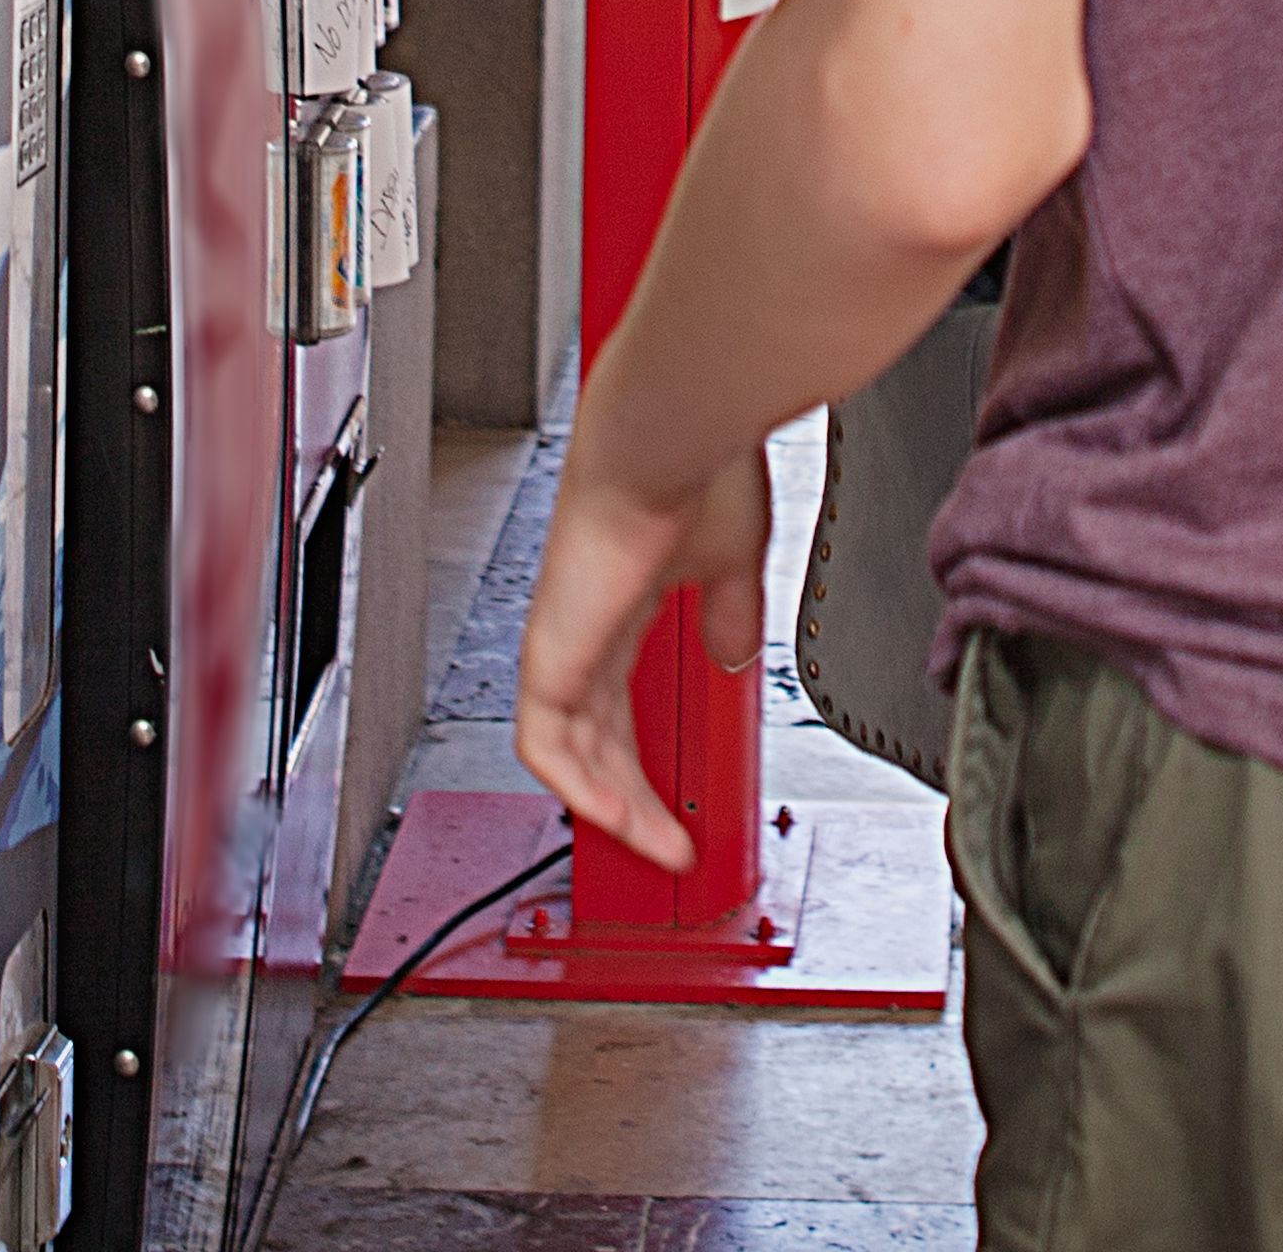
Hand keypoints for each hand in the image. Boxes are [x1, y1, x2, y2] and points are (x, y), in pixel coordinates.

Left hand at [511, 426, 771, 870]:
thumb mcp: (732, 559)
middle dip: (636, 794)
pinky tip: (619, 818)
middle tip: (671, 839)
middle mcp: (585, 621)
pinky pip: (546, 742)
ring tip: (655, 844)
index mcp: (623, 597)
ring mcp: (563, 637)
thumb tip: (736, 656)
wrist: (665, 437)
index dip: (651, 748)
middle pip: (599, 735)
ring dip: (613, 803)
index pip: (624, 696)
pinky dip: (579, 785)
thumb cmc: (695, 470)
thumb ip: (730, 614)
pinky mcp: (551, 649)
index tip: (686, 788)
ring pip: (571, 748)